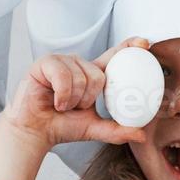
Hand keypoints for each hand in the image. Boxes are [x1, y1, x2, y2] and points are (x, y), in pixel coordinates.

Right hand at [1, 39, 149, 148]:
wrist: (35, 132)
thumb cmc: (62, 126)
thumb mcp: (94, 129)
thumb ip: (117, 130)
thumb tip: (142, 136)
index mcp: (92, 74)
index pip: (114, 55)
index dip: (128, 46)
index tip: (144, 43)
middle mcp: (78, 64)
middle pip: (99, 75)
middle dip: (88, 99)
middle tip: (74, 107)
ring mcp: (62, 61)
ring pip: (81, 77)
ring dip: (72, 100)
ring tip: (61, 105)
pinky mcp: (45, 62)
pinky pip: (63, 76)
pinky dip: (62, 95)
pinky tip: (54, 102)